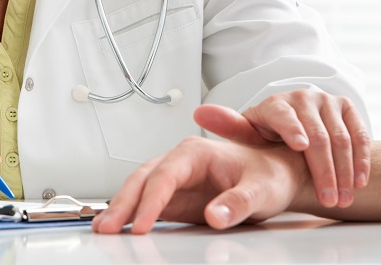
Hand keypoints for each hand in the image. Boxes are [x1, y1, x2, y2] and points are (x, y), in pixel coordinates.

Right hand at [92, 136, 307, 233]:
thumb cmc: (270, 175)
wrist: (277, 176)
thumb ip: (238, 203)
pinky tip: (117, 226)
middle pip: (144, 179)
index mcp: (197, 151)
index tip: (142, 225)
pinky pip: (146, 203)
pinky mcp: (175, 197)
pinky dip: (129, 213)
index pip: (165, 175)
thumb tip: (215, 216)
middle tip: (107, 228)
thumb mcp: (261, 190)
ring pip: (139, 189)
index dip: (151, 200)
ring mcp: (175, 179)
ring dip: (121, 208)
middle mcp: (181, 161)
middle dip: (123, 203)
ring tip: (103, 229)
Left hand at [195, 89, 369, 207]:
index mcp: (275, 104)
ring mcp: (327, 101)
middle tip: (328, 198)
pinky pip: (359, 133)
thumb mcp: (248, 133)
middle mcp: (302, 97)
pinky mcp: (347, 107)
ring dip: (345, 170)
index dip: (292, 128)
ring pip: (341, 137)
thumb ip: (229, 126)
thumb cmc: (268, 135)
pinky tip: (361, 180)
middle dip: (324, 169)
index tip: (301, 146)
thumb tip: (200, 113)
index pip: (283, 113)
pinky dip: (362, 158)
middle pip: (318, 134)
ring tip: (344, 197)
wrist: (296, 125)